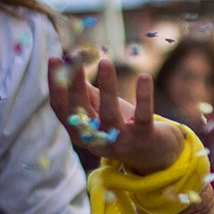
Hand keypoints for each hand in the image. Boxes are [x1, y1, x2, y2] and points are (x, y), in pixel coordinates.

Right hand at [48, 56, 184, 174]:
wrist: (157, 155)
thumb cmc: (125, 126)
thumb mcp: (102, 110)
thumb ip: (87, 93)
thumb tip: (70, 65)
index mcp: (81, 134)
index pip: (62, 109)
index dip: (56, 85)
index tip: (56, 59)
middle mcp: (96, 141)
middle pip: (80, 111)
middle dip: (75, 84)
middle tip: (75, 58)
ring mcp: (120, 142)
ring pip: (109, 114)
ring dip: (108, 87)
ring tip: (105, 62)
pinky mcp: (144, 138)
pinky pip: (142, 116)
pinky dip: (144, 97)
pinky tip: (144, 77)